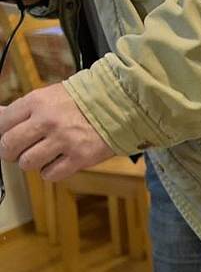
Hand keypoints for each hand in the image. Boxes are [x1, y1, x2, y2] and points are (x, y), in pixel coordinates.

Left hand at [0, 84, 114, 180]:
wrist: (118, 108)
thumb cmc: (83, 102)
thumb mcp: (49, 97)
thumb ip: (23, 109)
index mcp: (37, 102)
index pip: (2, 123)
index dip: (3, 133)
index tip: (10, 137)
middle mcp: (48, 121)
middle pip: (9, 146)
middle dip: (11, 152)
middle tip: (19, 152)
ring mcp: (64, 140)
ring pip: (27, 163)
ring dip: (32, 163)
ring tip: (43, 156)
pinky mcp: (79, 158)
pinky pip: (50, 174)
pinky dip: (50, 172)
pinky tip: (57, 162)